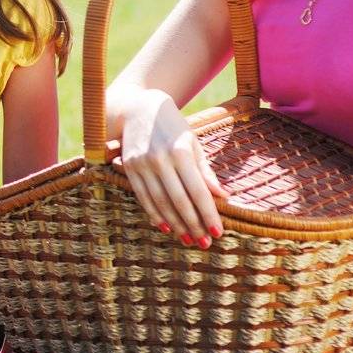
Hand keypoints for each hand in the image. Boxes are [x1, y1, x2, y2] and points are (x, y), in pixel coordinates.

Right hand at [117, 89, 227, 246]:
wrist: (138, 108)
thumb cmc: (172, 127)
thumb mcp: (193, 143)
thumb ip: (205, 171)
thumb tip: (223, 196)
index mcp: (181, 151)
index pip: (198, 190)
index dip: (208, 213)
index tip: (218, 232)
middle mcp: (160, 158)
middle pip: (179, 200)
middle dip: (193, 224)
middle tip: (204, 243)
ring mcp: (142, 164)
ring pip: (160, 202)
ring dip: (175, 224)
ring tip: (188, 239)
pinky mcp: (129, 167)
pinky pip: (143, 197)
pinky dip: (154, 214)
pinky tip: (165, 227)